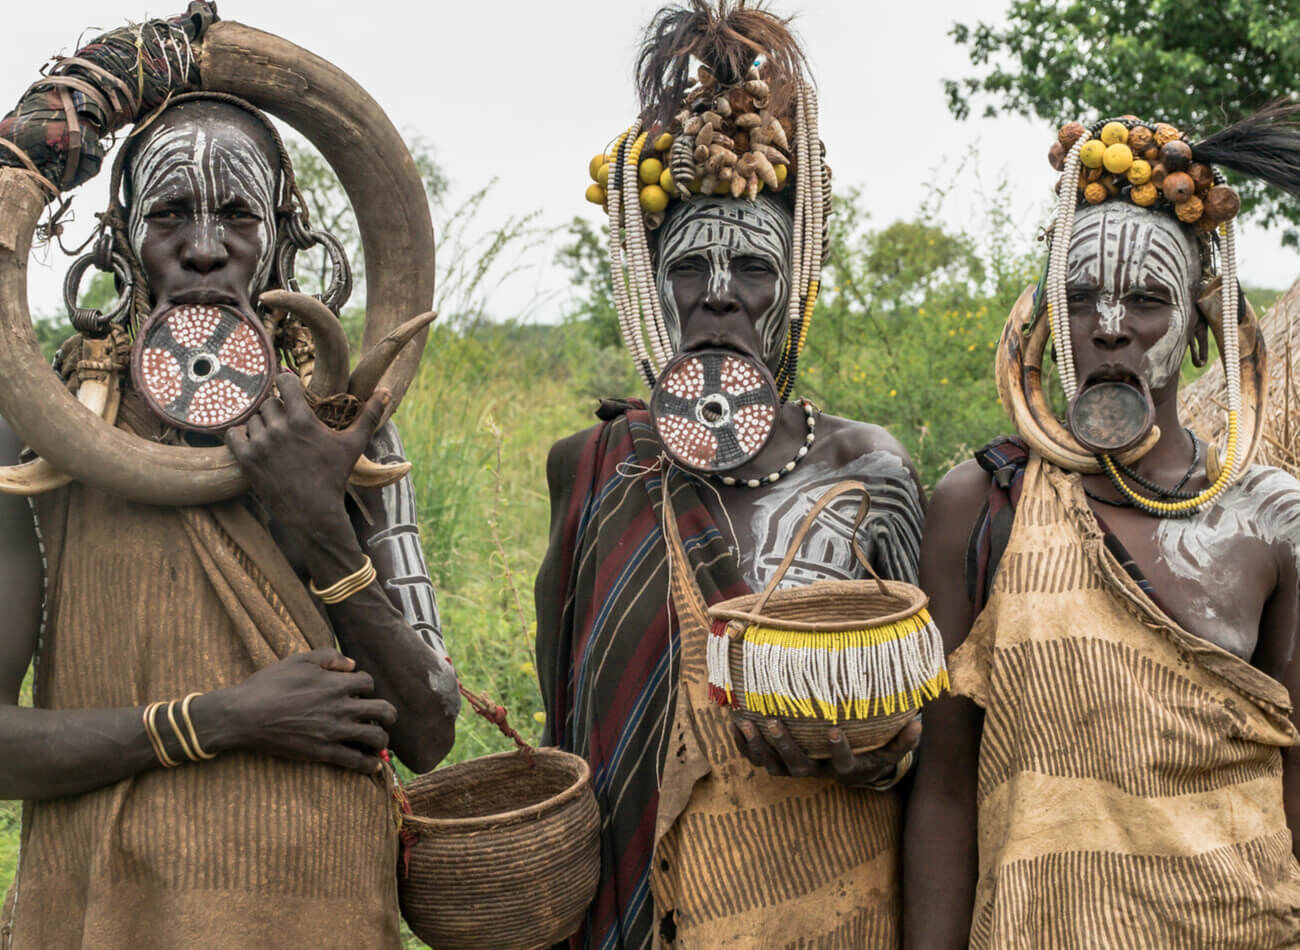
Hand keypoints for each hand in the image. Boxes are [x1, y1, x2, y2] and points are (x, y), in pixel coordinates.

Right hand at [196, 648, 396, 773]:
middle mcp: (342, 707)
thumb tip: (352, 664)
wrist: (245, 715)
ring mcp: (334, 731)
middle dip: (388, 714)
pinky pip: (356, 762)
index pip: (369, 682)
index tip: (357, 691)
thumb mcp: (298, 660)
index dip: (365, 685)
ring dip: (382, 740)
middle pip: (384, 711)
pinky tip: (372, 766)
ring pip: (376, 738)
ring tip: (377, 740)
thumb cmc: (269, 684)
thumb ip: (328, 657)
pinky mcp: (323, 752)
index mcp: (336, 683)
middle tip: (383, 717)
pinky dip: (369, 765)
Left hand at [226, 371, 388, 537]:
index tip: (290, 389)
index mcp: (303, 420)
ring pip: (252, 418)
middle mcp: (279, 428)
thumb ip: (369, 415)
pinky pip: (233, 434)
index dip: (286, 382)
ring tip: (275, 437)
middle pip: (268, 402)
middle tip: (287, 423)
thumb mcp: (354, 444)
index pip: (284, 382)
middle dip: (277, 410)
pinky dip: (240, 435)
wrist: (312, 511)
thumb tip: (387, 391)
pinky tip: (254, 442)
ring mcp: (260, 444)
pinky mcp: (247, 459)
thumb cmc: (334, 476)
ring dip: (261, 424)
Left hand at [731, 715, 921, 787]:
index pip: (842, 764)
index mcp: (844, 770)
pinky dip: (742, 746)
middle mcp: (816, 773)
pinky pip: (755, 760)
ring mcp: (794, 770)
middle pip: (797, 766)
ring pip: (771, 765)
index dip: (838, 750)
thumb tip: (919, 722)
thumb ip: (904, 740)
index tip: (834, 729)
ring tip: (745, 723)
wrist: (849, 772)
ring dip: (757, 745)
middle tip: (773, 721)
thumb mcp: (890, 750)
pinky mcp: (779, 765)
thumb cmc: (871, 753)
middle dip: (784, 745)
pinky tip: (734, 725)